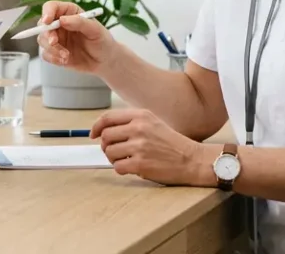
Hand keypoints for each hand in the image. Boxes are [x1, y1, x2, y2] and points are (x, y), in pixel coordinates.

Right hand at [36, 0, 120, 73]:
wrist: (105, 61)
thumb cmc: (102, 41)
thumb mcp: (95, 30)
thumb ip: (80, 23)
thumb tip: (62, 20)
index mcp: (69, 13)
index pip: (52, 7)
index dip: (47, 12)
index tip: (47, 21)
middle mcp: (59, 24)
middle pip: (42, 25)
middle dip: (47, 34)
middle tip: (54, 42)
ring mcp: (56, 38)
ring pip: (42, 40)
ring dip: (52, 49)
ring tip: (66, 56)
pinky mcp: (55, 52)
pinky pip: (46, 54)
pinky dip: (53, 58)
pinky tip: (66, 60)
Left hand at [92, 108, 208, 185]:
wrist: (191, 159)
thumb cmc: (172, 143)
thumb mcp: (153, 123)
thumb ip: (130, 123)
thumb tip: (104, 130)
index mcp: (141, 115)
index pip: (108, 118)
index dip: (96, 127)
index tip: (93, 134)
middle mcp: (138, 128)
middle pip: (105, 136)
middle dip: (106, 145)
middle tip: (116, 151)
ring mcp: (139, 146)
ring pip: (109, 152)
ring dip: (114, 159)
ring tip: (127, 160)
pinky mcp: (140, 163)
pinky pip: (117, 167)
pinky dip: (122, 169)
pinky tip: (132, 168)